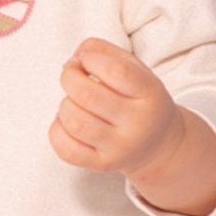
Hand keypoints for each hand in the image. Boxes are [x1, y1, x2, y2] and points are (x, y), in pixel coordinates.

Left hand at [48, 36, 186, 179]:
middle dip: (69, 77)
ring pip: (76, 123)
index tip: (86, 59)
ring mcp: (120, 147)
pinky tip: (67, 122)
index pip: (116, 71)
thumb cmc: (138, 99)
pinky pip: (67, 150)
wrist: (157, 145)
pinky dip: (57, 130)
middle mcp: (137, 123)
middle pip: (88, 96)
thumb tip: (76, 57)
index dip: (91, 59)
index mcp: (149, 93)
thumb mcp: (134, 68)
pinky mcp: (102, 164)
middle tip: (71, 74)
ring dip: (64, 105)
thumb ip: (104, 51)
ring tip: (73, 101)